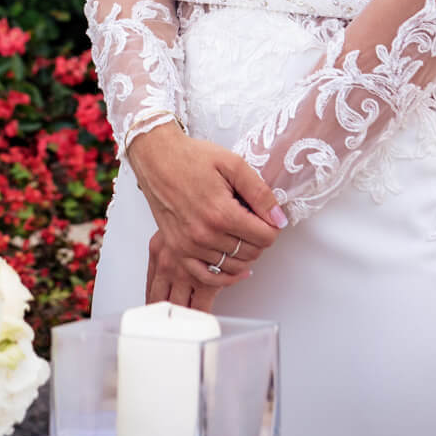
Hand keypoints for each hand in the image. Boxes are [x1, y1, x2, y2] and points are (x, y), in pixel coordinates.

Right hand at [127, 127, 279, 295]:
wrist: (156, 158)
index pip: (265, 237)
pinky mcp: (178, 249)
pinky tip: (235, 268)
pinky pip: (208, 277)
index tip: (268, 217)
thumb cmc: (191, 158)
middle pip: (252, 253)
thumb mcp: (233, 164)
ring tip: (241, 235)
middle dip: (259, 239)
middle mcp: (205, 234)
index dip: (273, 227)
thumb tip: (279, 219)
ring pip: (234, 266)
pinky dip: (225, 276)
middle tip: (254, 222)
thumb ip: (260, 193)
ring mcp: (190, 245)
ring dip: (244, 254)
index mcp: (221, 213)